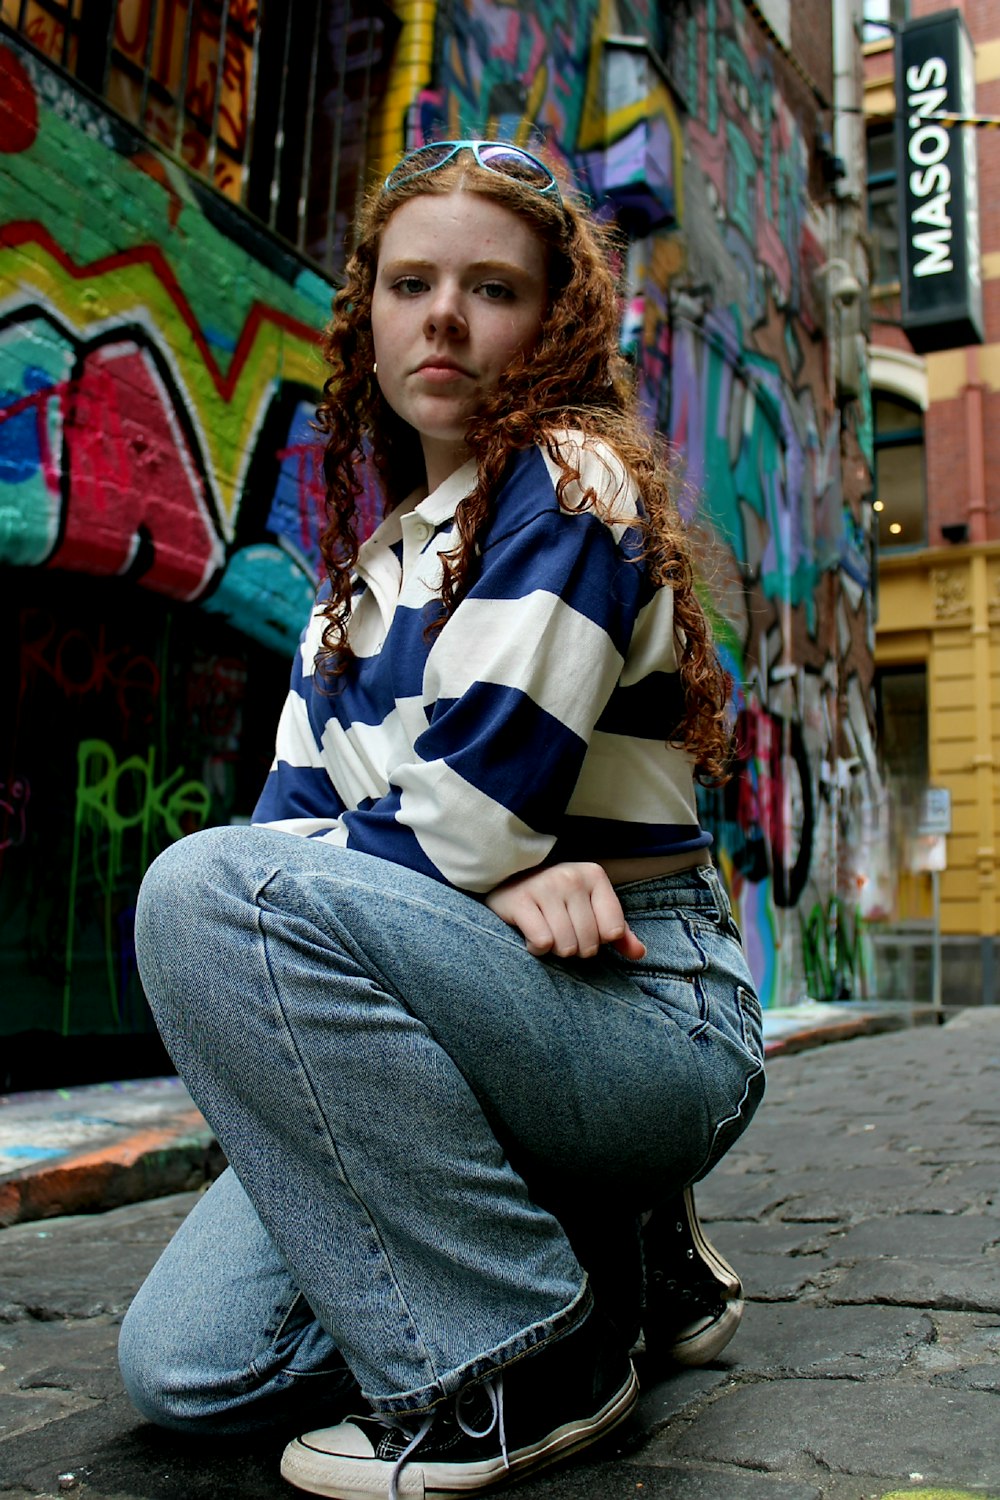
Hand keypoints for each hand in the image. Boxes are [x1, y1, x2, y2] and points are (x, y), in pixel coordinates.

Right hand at [485, 862, 646, 960]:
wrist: (509, 878)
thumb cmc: (557, 898)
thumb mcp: (591, 907)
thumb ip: (619, 931)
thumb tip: (639, 953)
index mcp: (594, 876)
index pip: (613, 931)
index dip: (599, 940)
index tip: (584, 929)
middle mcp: (571, 877)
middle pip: (589, 943)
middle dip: (576, 949)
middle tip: (563, 935)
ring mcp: (544, 887)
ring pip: (565, 946)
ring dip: (556, 950)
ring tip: (548, 934)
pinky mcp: (520, 900)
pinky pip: (541, 943)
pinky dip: (537, 949)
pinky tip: (531, 935)